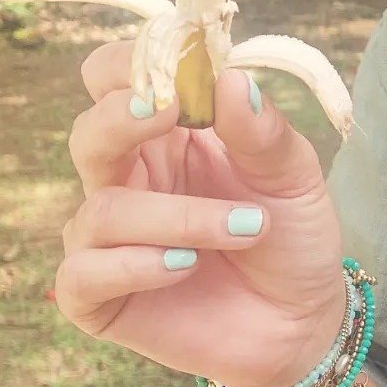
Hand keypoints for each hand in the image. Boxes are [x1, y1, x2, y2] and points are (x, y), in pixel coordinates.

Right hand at [56, 40, 348, 386]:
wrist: (302, 321)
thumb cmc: (292, 236)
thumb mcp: (294, 177)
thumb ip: (263, 131)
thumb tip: (230, 78)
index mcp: (166, 135)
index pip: (114, 79)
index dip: (131, 65)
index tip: (176, 74)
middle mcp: (128, 179)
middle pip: (87, 133)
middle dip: (122, 120)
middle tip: (172, 115)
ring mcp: (108, 239)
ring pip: (100, 210)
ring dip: (177, 216)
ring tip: (246, 228)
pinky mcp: (99, 297)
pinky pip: (84, 273)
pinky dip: (137, 265)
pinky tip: (187, 266)